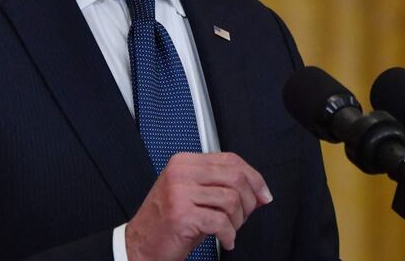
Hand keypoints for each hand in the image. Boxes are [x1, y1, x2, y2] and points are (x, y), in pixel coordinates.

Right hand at [125, 152, 272, 260]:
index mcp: (184, 162)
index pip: (231, 159)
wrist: (140, 244)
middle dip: (249, 201)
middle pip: (235, 177)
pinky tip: (225, 240)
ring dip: (238, 221)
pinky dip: (229, 235)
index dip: (254, 177)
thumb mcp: (194, 197)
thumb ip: (222, 188)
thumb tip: (258, 192)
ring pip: (231, 200)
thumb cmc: (167, 222)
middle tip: (244, 217)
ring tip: (229, 230)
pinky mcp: (182, 214)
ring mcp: (180, 192)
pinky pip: (221, 222)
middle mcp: (181, 172)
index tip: (263, 194)